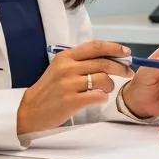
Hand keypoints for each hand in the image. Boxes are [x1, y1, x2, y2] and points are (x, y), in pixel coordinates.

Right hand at [17, 40, 131, 133]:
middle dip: (121, 68)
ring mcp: (68, 84)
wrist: (30, 111)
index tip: (126, 52)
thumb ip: (82, 61)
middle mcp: (67, 68)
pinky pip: (98, 96)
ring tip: (106, 89)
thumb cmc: (50, 89)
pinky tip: (99, 98)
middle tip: (128, 73)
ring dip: (110, 85)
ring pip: (103, 79)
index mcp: (66, 57)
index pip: (96, 47)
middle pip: (103, 63)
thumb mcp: (61, 68)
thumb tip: (110, 56)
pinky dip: (103, 97)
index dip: (114, 48)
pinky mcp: (71, 101)